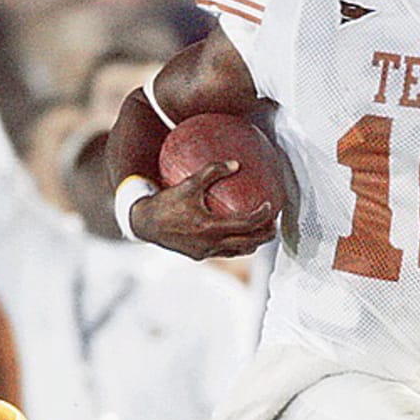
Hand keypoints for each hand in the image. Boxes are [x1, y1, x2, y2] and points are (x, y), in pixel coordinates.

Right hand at [131, 164, 276, 260]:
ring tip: (261, 230)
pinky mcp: (200, 256)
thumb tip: (236, 163)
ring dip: (252, 242)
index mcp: (210, 227)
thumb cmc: (166, 202)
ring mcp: (206, 253)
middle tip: (274, 224)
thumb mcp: (189, 183)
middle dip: (265, 235)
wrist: (145, 224)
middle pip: (249, 244)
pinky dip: (236, 245)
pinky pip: (225, 253)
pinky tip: (239, 235)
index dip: (262, 216)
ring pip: (238, 252)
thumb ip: (213, 171)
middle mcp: (210, 244)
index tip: (271, 206)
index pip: (246, 225)